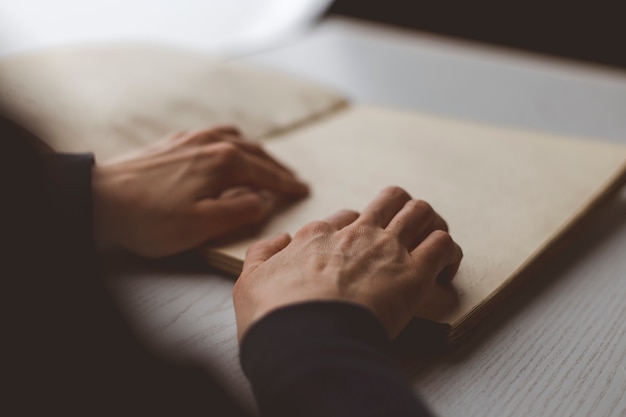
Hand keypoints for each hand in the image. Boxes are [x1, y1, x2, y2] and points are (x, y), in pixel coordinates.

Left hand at [92, 126, 307, 256]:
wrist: (98, 199)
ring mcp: (190, 139)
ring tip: (265, 163)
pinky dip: (232, 143)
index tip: (303, 190)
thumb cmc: (149, 218)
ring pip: (236, 139)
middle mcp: (211, 143)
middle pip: (256, 152)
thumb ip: (240, 211)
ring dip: (256, 152)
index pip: (266, 173)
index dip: (287, 184)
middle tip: (292, 179)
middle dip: (276, 167)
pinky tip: (226, 150)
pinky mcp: (172, 143)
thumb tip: (262, 200)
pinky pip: (214, 136)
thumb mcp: (202, 226)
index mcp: (224, 162)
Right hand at [233, 186, 462, 340]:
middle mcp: (356, 234)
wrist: (305, 337)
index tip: (359, 247)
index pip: (347, 217)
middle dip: (399, 210)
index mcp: (319, 235)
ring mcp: (387, 249)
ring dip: (428, 224)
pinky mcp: (414, 273)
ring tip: (427, 245)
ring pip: (420, 212)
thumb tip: (280, 241)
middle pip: (389, 200)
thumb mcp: (249, 281)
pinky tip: (444, 270)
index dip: (356, 229)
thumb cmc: (276, 316)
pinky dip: (449, 254)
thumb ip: (262, 255)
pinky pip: (444, 245)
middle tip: (401, 232)